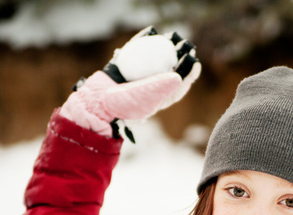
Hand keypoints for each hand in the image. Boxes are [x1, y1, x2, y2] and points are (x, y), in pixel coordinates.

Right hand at [60, 26, 200, 138]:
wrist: (98, 101)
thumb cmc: (124, 104)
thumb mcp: (147, 97)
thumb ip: (162, 87)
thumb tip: (180, 77)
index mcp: (160, 97)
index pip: (179, 84)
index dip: (189, 72)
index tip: (194, 61)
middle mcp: (151, 86)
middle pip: (170, 68)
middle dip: (180, 55)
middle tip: (185, 44)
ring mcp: (139, 75)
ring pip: (155, 57)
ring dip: (164, 45)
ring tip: (172, 36)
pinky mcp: (126, 65)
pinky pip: (137, 50)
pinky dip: (144, 40)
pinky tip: (151, 31)